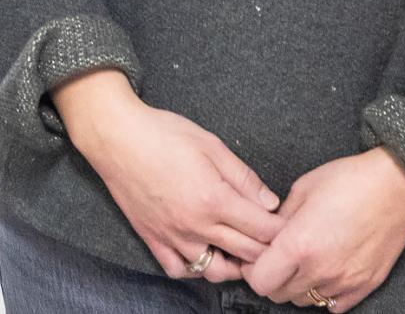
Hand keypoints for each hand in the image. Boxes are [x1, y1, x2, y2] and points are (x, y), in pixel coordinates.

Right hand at [56, 69, 285, 281]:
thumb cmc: (162, 133)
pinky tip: (203, 252)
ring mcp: (172, 235)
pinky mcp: (152, 237)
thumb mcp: (211, 145)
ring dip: (234, 266)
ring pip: (214, 270)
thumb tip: (270, 202)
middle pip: (246, 253)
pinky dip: (194, 267)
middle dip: (267, 251)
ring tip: (241, 251)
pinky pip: (177, 268)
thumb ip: (243, 177)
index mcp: (214, 199)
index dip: (282, 230)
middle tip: (275, 242)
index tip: (290, 227)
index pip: (262, 230)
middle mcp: (195, 224)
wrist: (114, 136)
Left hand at [244, 149, 404, 311]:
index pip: (260, 281)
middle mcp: (321, 269)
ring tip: (303, 263)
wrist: (397, 187)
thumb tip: (267, 235)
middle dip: (272, 278)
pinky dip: (324, 294)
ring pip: (305, 301)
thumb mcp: (301, 190)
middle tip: (277, 259)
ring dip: (297, 286)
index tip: (255, 258)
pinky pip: (334, 307)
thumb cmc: (349, 181)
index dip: (252, 270)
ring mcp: (345, 281)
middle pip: (279, 294)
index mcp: (299, 244)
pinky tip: (325, 273)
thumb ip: (279, 219)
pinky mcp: (365, 285)